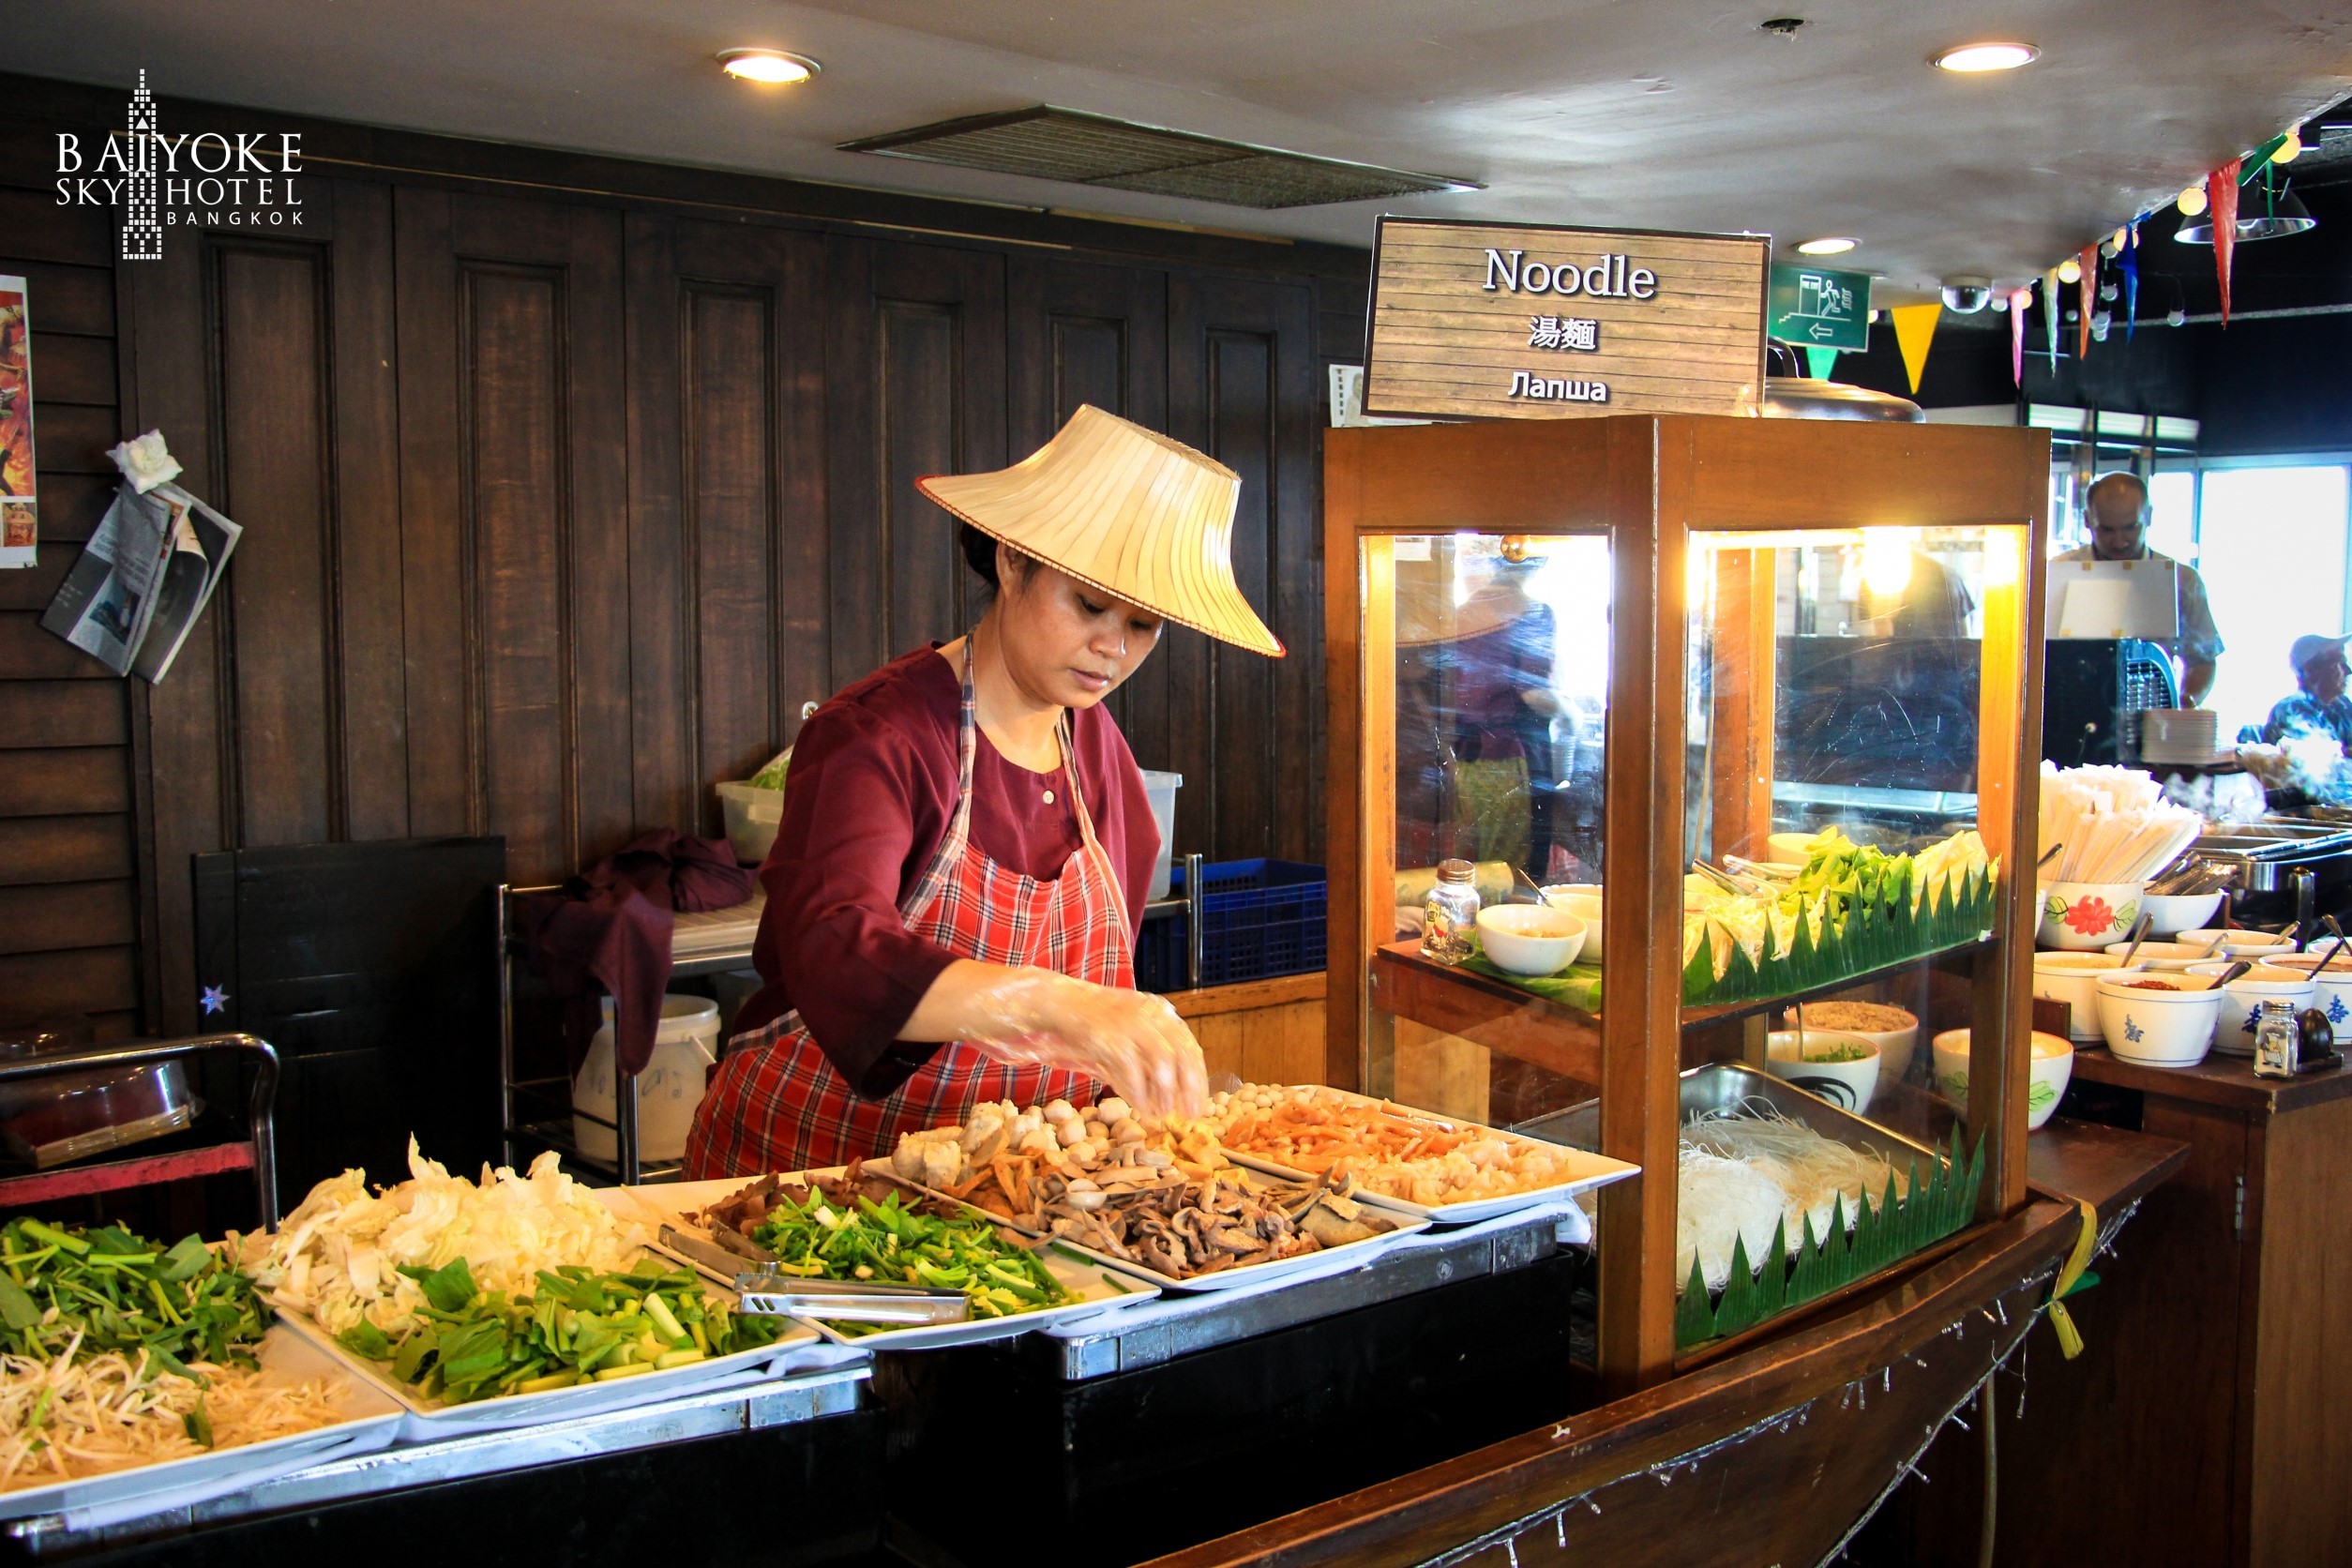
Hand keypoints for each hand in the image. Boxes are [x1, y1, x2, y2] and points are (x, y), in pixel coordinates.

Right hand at [959, 968, 1206, 1120]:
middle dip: (1189, 1091)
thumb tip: (1170, 1098)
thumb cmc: (1093, 1027)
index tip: (1200, 1106)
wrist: (1054, 1005)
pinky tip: (1140, 1109)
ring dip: (1165, 1095)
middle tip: (1188, 1117)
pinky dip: (1138, 1094)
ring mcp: (1131, 1025)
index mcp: (1159, 1012)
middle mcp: (1151, 1015)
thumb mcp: (1126, 1039)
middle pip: (1183, 1057)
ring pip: (1163, 1065)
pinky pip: (1132, 1071)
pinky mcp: (1110, 1037)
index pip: (1190, 1047)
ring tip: (1161, 1115)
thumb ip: (1146, 1061)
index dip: (1198, 1080)